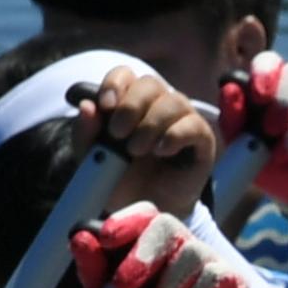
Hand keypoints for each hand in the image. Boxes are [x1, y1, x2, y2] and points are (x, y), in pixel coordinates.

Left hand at [70, 205, 250, 287]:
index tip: (105, 238)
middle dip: (143, 254)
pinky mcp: (234, 282)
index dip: (126, 220)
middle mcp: (182, 250)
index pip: (144, 215)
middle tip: (125, 284)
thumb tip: (79, 236)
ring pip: (191, 253)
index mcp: (152, 249)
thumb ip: (94, 272)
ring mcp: (210, 263)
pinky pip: (214, 275)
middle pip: (167, 225)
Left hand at [71, 65, 217, 218]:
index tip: (106, 105)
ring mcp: (182, 120)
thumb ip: (86, 135)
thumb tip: (87, 106)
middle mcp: (158, 105)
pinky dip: (174, 134)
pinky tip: (161, 151)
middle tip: (118, 134)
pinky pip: (193, 124)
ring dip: (150, 124)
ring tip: (136, 151)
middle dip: (131, 106)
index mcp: (130, 103)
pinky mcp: (202, 139)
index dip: (115, 84)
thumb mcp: (94, 161)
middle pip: (149, 83)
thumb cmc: (122, 182)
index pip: (125, 75)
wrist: (146, 212)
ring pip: (173, 100)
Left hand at [216, 51, 287, 220]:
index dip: (265, 71)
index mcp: (272, 87)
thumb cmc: (269, 164)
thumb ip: (233, 119)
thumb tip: (229, 88)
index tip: (258, 95)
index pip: (270, 61)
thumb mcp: (243, 146)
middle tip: (270, 131)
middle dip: (282, 101)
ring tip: (283, 158)